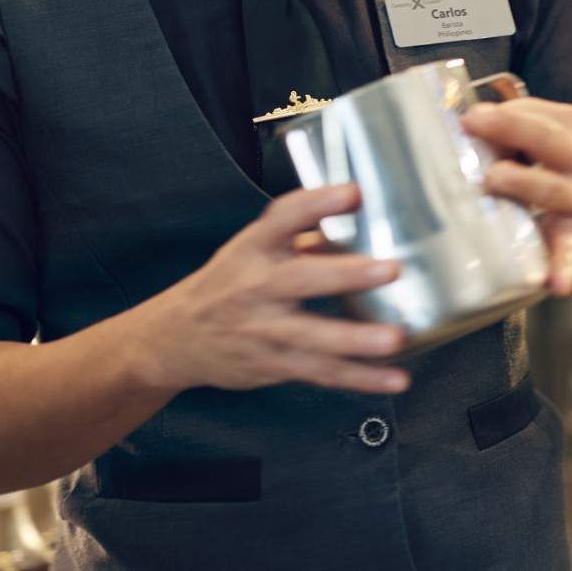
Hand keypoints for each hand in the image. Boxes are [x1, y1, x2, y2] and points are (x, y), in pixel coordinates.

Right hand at [132, 183, 411, 395]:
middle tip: (389, 270)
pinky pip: (322, 372)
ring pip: (312, 337)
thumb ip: (304, 236)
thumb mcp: (254, 248)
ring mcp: (263, 330)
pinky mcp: (274, 365)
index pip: (284, 217)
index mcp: (254, 247)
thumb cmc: (229, 283)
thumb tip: (362, 222)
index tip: (354, 193)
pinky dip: (361, 379)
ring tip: (395, 338)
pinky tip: (396, 379)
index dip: (318, 203)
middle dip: (345, 275)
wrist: (175, 338)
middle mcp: (256, 286)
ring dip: (356, 341)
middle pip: (301, 279)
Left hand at [463, 98, 571, 294]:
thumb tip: (454, 128)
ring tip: (495, 178)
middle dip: (511, 128)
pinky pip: (571, 251)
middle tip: (472, 124)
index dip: (503, 112)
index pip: (537, 111)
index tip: (468, 117)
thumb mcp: (533, 147)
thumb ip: (505, 136)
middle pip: (549, 138)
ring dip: (526, 182)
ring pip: (556, 188)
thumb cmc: (545, 175)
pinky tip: (556, 282)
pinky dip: (564, 266)